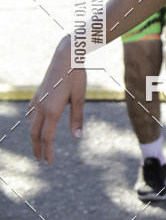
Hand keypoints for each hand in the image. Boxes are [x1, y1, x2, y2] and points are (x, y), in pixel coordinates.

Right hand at [28, 36, 86, 163]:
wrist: (66, 56)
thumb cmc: (76, 76)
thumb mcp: (80, 97)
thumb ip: (77, 118)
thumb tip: (77, 137)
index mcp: (52, 109)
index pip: (47, 136)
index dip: (47, 151)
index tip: (48, 162)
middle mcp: (41, 106)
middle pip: (35, 133)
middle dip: (37, 148)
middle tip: (40, 160)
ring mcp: (38, 99)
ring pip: (32, 124)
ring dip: (34, 137)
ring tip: (38, 147)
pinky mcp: (38, 93)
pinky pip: (32, 113)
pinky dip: (33, 124)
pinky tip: (35, 126)